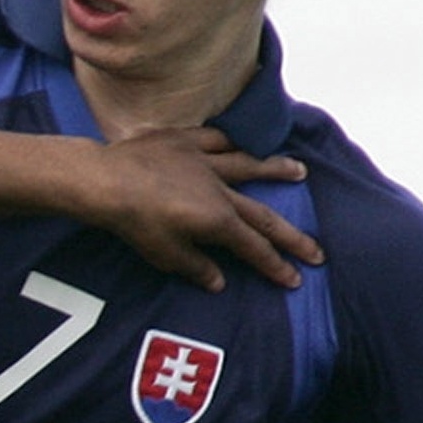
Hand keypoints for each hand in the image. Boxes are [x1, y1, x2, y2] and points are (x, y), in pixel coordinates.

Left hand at [87, 129, 321, 290]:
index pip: (254, 248)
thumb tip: (219, 282)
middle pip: (262, 215)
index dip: (276, 265)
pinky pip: (214, 139)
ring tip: (299, 171)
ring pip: (247, 165)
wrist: (106, 180)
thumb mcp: (164, 254)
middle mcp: (219, 190)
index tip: (296, 279)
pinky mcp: (184, 141)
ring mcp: (204, 162)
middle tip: (316, 250)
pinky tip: (239, 142)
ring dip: (274, 170)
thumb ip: (195, 267)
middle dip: (291, 235)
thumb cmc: (132, 222)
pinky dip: (228, 142)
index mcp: (217, 221)